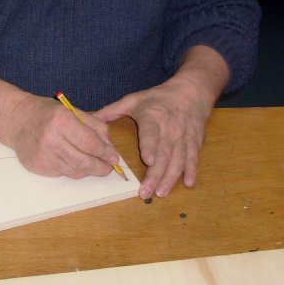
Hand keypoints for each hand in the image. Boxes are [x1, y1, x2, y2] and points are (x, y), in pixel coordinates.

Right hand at [0, 67, 119, 178]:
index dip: (106, 153)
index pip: (90, 143)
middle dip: (101, 167)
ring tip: (94, 165)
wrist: (16, 120)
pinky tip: (71, 160)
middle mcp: (51, 140)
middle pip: (84, 162)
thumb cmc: (46, 113)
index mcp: (61, 121)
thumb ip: (94, 126)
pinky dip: (72, 170)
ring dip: (88, 170)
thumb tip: (110, 147)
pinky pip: (63, 174)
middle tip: (109, 167)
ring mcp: (43, 156)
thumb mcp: (71, 111)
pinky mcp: (38, 168)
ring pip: (75, 172)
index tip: (114, 157)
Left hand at [95, 45, 228, 198]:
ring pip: (179, 160)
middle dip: (156, 175)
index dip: (151, 147)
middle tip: (146, 191)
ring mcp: (184, 137)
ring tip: (161, 193)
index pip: (152, 134)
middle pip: (164, 154)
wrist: (191, 92)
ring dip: (170, 178)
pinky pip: (193, 158)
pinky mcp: (195, 142)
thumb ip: (112, 111)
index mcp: (153, 118)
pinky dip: (191, 171)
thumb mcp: (134, 100)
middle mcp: (170, 129)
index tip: (149, 161)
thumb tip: (88, 118)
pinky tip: (188, 183)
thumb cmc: (159, 98)